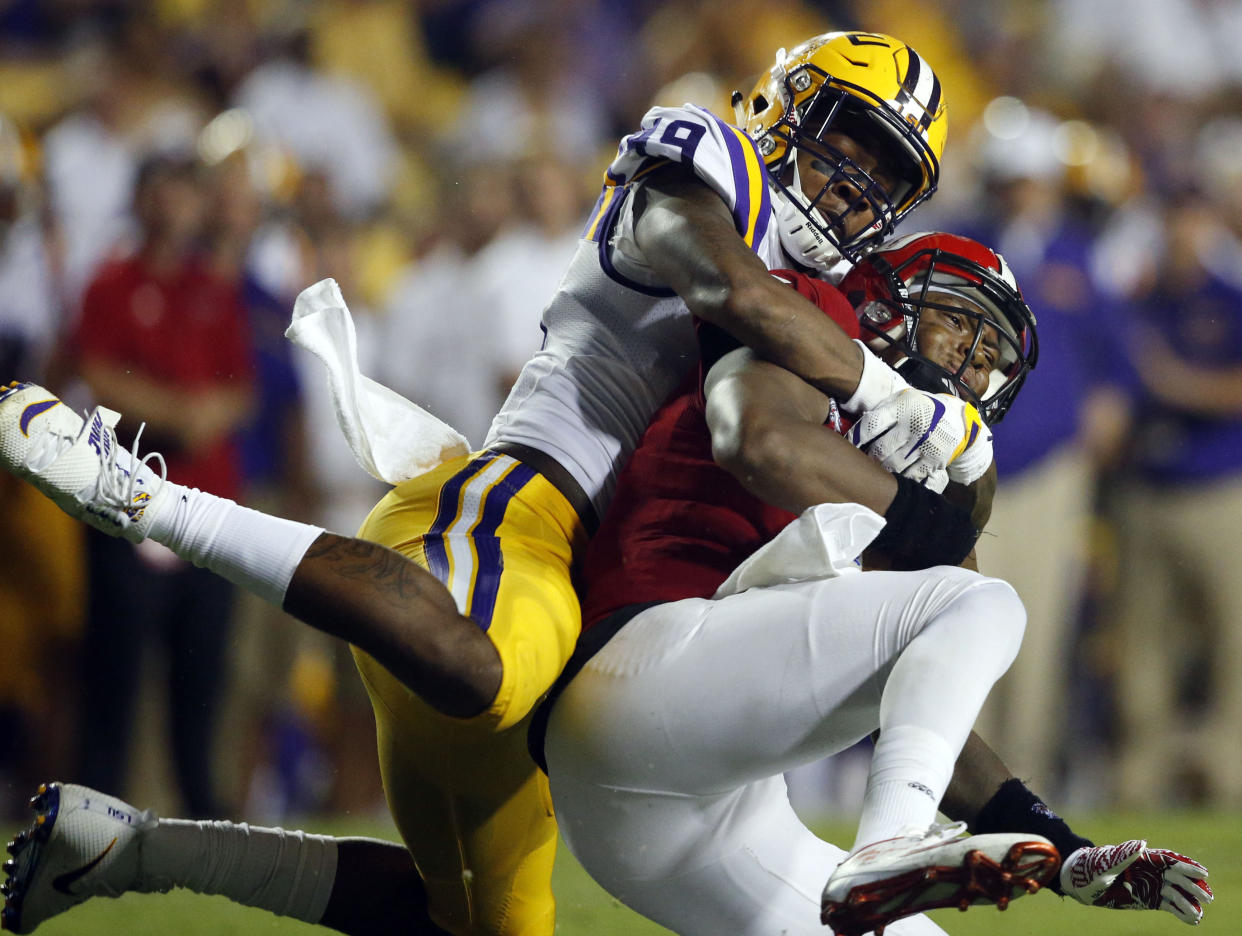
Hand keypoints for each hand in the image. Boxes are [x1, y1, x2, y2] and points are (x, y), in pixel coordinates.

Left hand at [848, 389, 992, 488]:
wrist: (958, 419)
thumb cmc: (920, 408)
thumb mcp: (903, 399)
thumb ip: (882, 410)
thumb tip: (856, 429)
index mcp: (903, 408)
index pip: (871, 424)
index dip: (855, 437)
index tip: (849, 444)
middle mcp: (915, 426)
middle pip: (880, 449)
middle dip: (868, 457)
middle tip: (863, 459)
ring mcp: (925, 445)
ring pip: (893, 465)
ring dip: (881, 469)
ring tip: (877, 467)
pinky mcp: (935, 460)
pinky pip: (910, 475)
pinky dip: (899, 477)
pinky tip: (894, 475)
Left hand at [1061, 840, 1212, 924]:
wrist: (1079, 882)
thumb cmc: (1090, 867)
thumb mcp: (1106, 862)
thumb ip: (1123, 855)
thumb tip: (1142, 843)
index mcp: (1141, 857)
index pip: (1169, 860)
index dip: (1187, 866)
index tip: (1202, 873)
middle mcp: (1149, 871)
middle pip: (1177, 877)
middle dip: (1192, 885)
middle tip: (1207, 896)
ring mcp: (1149, 885)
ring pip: (1175, 892)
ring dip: (1189, 901)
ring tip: (1199, 912)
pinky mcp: (1147, 899)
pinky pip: (1169, 905)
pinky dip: (1181, 912)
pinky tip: (1192, 919)